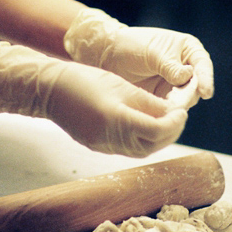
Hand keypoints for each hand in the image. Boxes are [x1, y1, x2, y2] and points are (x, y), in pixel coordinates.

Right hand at [0, 42, 187, 156]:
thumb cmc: (85, 80)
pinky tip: (147, 126)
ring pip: (141, 150)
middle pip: (153, 145)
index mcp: (118, 119)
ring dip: (159, 139)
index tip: (182, 110)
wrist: (49, 89)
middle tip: (179, 116)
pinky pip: (127, 149)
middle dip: (171, 132)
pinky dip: (142, 140)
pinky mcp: (97, 145)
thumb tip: (173, 112)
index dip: (175, 122)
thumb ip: (149, 102)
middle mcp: (110, 138)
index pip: (158, 130)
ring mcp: (102, 145)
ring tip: (167, 121)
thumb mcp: (123, 86)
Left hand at [63, 9, 214, 108]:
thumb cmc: (132, 46)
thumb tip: (188, 77)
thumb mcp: (153, 53)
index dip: (206, 79)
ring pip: (186, 99)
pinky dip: (168, 111)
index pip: (203, 65)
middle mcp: (186, 68)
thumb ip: (171, 66)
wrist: (108, 56)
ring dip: (178, 105)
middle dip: (190, 95)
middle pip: (197, 86)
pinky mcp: (164, 98)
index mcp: (188, 50)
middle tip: (179, 102)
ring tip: (166, 107)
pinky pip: (171, 108)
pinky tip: (160, 113)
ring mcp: (175, 85)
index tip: (205, 92)